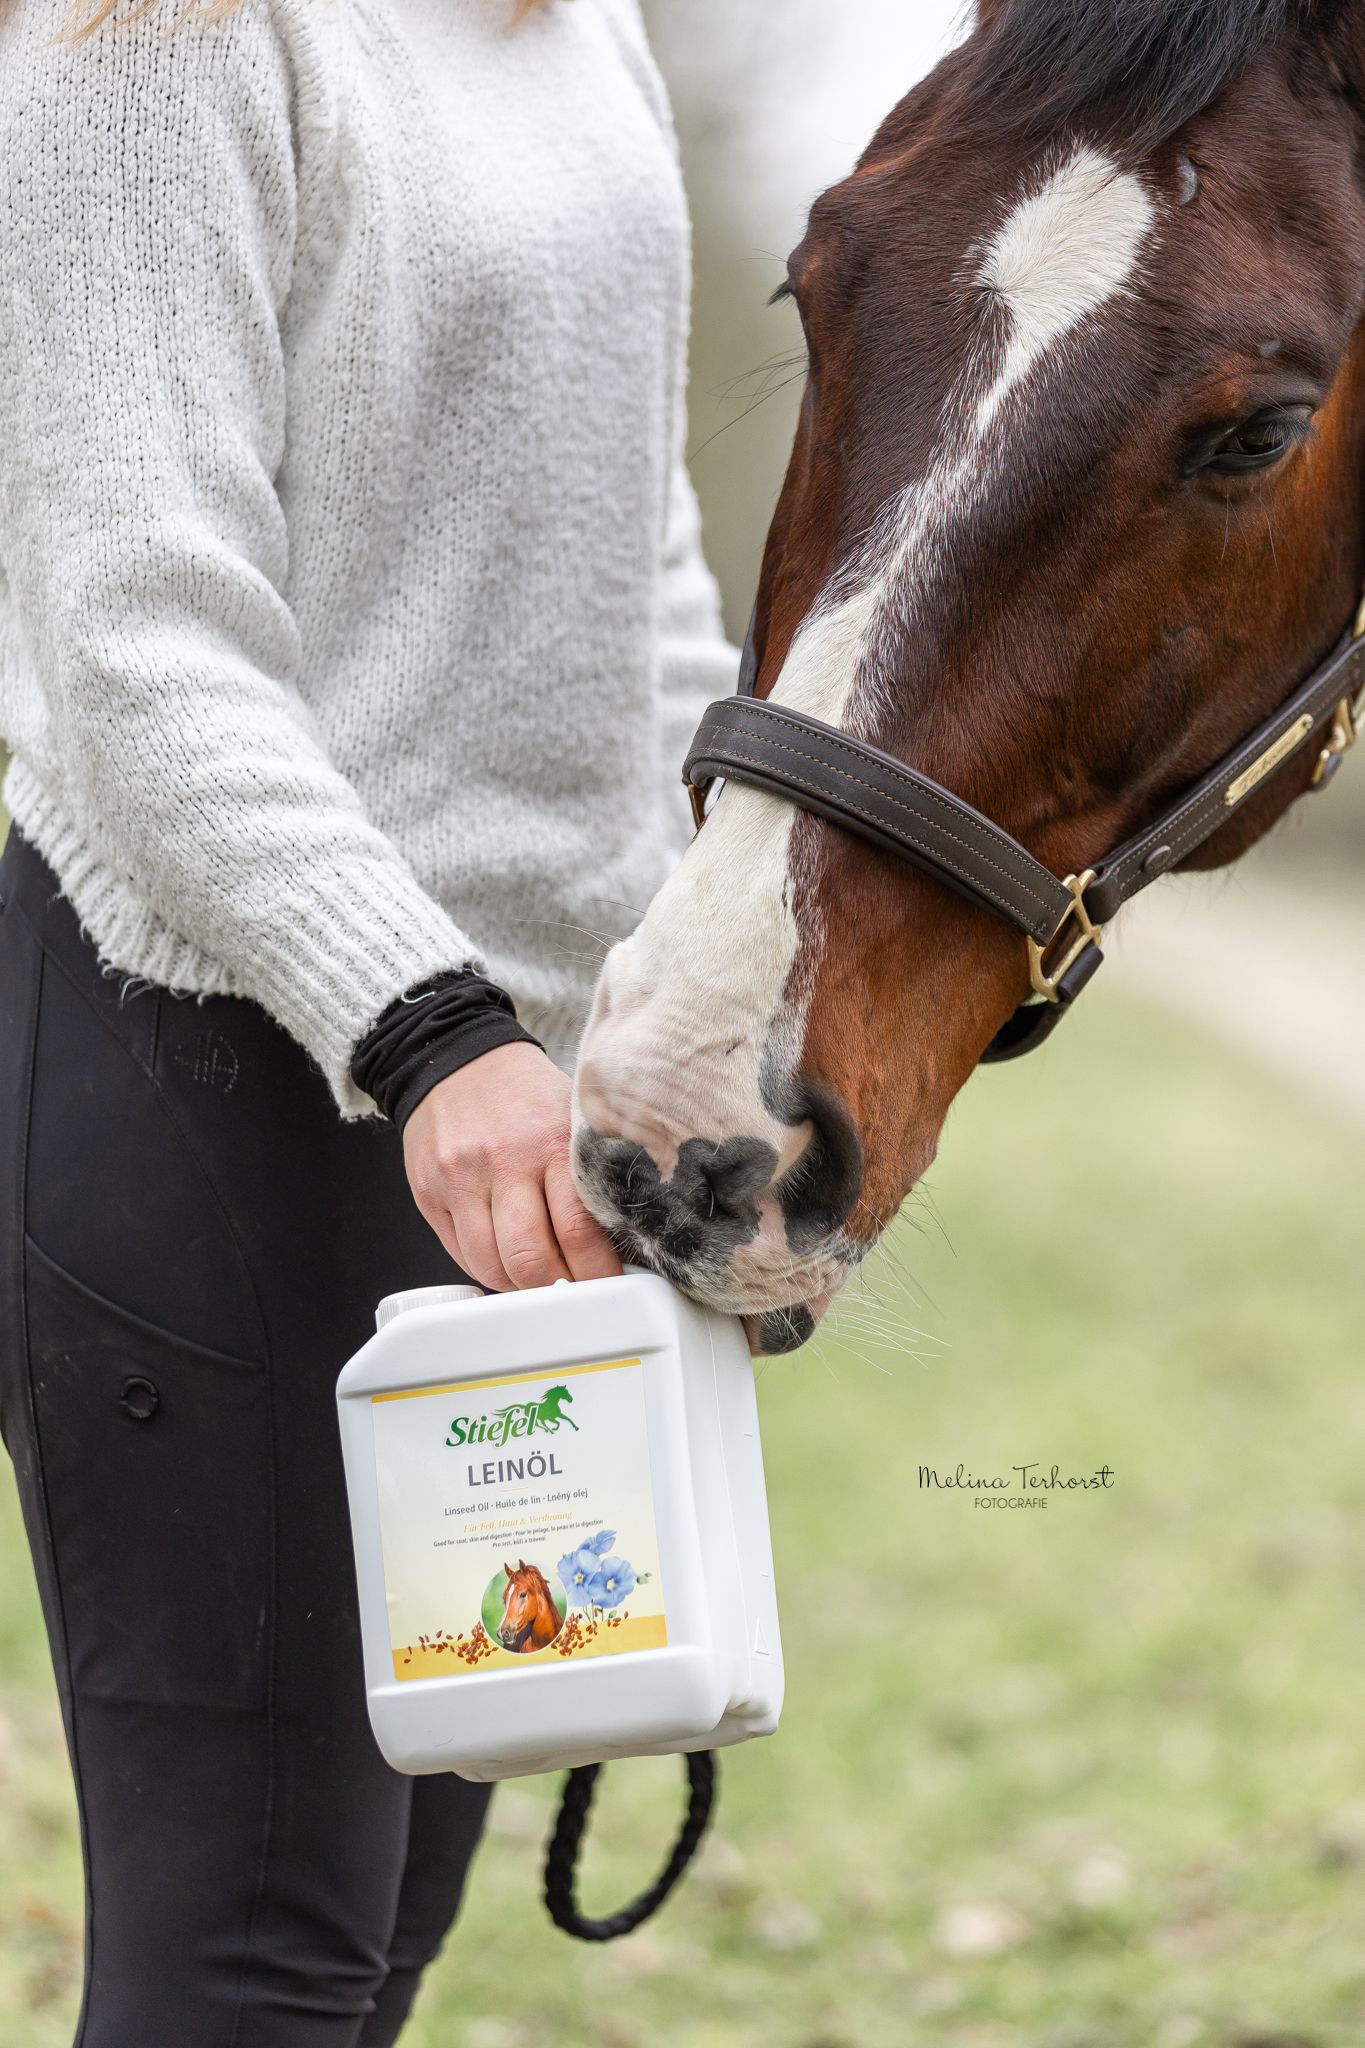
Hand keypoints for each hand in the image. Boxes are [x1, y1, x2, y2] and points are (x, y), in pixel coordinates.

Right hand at [402, 1042, 622, 1291]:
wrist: (455, 1058)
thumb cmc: (524, 1093)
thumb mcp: (571, 1118)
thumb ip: (590, 1175)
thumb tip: (617, 1241)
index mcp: (551, 1144)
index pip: (578, 1231)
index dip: (596, 1273)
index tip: (609, 1284)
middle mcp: (503, 1163)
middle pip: (530, 1259)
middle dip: (558, 1288)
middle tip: (574, 1288)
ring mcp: (460, 1181)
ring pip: (491, 1267)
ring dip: (521, 1286)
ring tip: (540, 1278)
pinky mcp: (429, 1195)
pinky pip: (461, 1257)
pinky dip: (488, 1270)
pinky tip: (507, 1261)